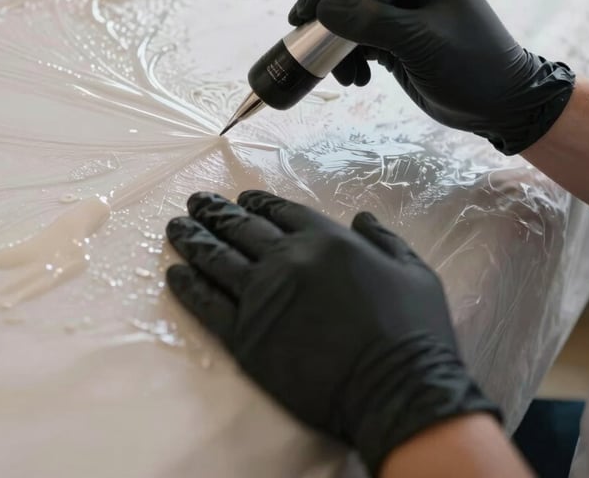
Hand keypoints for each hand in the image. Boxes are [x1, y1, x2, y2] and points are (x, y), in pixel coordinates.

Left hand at [166, 190, 499, 475]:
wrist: (397, 389)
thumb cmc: (412, 329)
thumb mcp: (413, 270)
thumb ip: (383, 239)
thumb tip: (362, 218)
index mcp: (325, 240)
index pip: (279, 212)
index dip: (255, 203)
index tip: (239, 199)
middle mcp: (287, 260)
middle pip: (239, 229)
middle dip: (213, 212)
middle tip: (194, 202)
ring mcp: (262, 297)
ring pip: (216, 259)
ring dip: (192, 240)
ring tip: (175, 227)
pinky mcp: (246, 337)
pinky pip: (208, 304)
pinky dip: (189, 286)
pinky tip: (175, 273)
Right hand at [289, 0, 574, 154]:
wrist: (500, 107)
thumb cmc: (473, 66)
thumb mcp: (420, 42)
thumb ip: (371, 22)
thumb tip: (322, 9)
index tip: (310, 7)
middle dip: (326, 12)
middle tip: (305, 34)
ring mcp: (400, 11)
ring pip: (347, 14)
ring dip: (336, 42)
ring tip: (343, 74)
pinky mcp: (393, 38)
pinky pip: (355, 38)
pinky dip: (347, 58)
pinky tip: (357, 79)